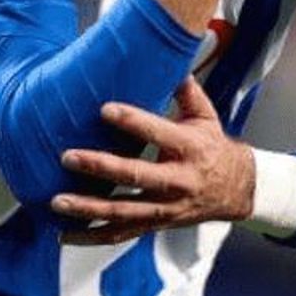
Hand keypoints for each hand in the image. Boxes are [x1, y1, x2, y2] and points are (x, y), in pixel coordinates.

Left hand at [50, 78, 254, 245]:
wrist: (237, 189)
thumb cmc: (213, 147)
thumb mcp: (206, 116)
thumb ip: (185, 90)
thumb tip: (168, 59)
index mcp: (190, 148)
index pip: (159, 132)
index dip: (132, 121)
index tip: (104, 109)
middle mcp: (178, 180)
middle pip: (137, 175)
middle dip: (101, 167)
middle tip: (69, 157)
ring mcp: (167, 206)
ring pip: (124, 211)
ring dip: (89, 208)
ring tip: (58, 201)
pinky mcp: (156, 223)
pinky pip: (121, 234)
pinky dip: (92, 236)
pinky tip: (65, 234)